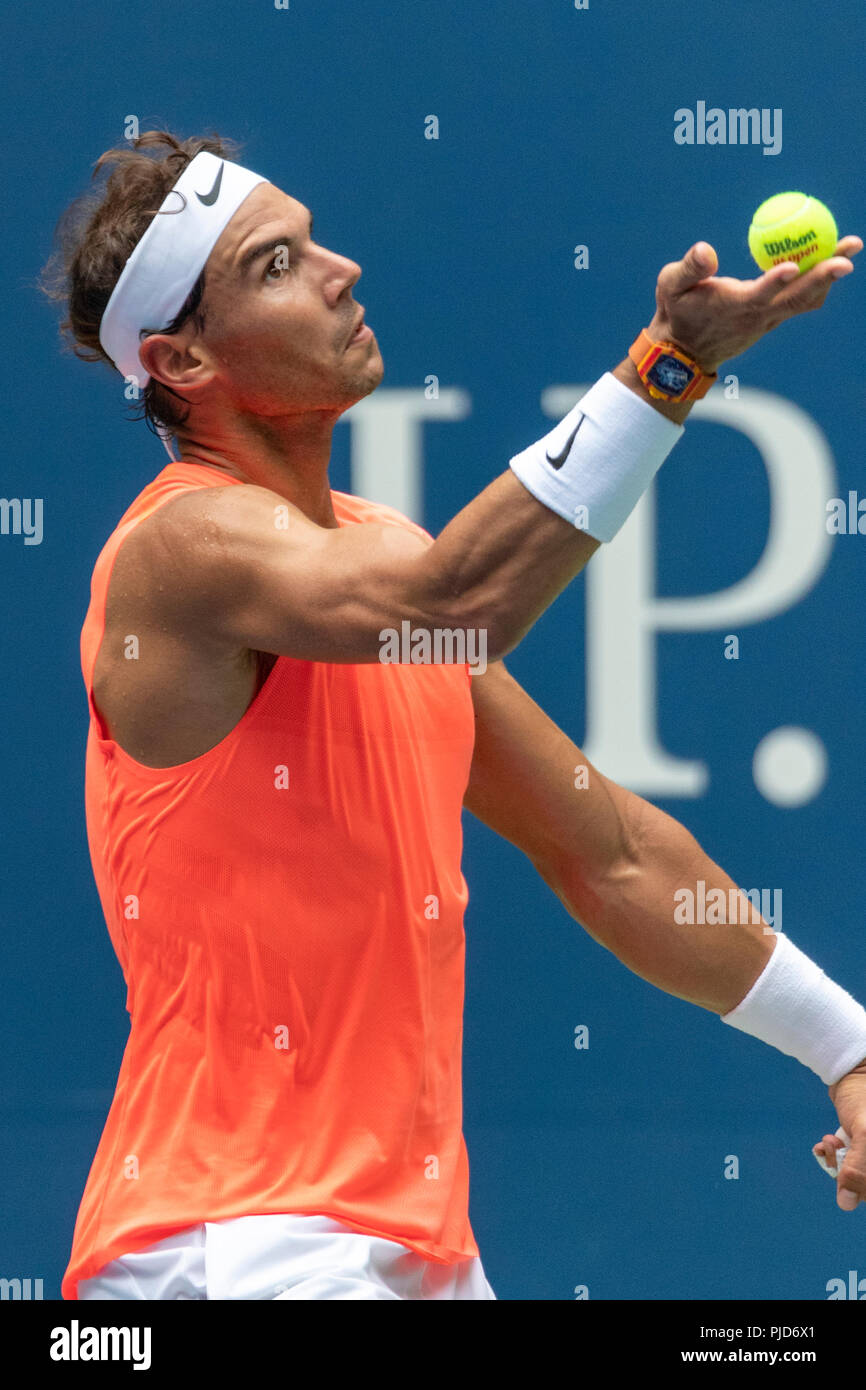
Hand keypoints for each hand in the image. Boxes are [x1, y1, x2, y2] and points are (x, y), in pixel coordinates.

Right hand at [647, 236, 862, 373]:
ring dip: (829, 276)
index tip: (793, 266)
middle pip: (798, 297)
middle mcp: (756, 317)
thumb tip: (706, 249)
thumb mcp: (670, 286)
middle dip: (826, 273)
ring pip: (805, 300)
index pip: (758, 296)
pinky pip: (800, 301)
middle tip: (850, 248)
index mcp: (732, 307)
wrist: (683, 353)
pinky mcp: (772, 320)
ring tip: (848, 248)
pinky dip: (817, 281)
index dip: (775, 283)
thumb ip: (689, 268)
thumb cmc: (675, 313)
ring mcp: (768, 321)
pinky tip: (827, 260)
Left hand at [813, 1059, 865, 1210]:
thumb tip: (846, 1203)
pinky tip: (824, 1145)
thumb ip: (859, 1168)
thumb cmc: (864, 1096)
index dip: (862, 1187)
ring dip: (838, 1163)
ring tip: (829, 1142)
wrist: (851, 1070)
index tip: (849, 1173)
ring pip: (856, 1176)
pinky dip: (833, 1157)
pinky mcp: (861, 1146)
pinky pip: (847, 1163)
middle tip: (835, 1149)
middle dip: (847, 1171)